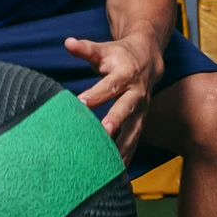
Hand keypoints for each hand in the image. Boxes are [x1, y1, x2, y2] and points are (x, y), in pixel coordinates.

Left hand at [64, 33, 163, 164]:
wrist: (148, 59)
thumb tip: (68, 42)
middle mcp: (136, 94)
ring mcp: (141, 110)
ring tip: (109, 163)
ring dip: (122, 145)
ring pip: (133, 129)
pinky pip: (134, 142)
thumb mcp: (103, 49)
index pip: (110, 85)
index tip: (80, 103)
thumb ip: (85, 49)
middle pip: (126, 108)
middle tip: (103, 132)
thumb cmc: (119, 55)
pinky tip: (116, 175)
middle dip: (116, 121)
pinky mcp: (141, 122)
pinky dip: (126, 157)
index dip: (96, 94)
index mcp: (126, 74)